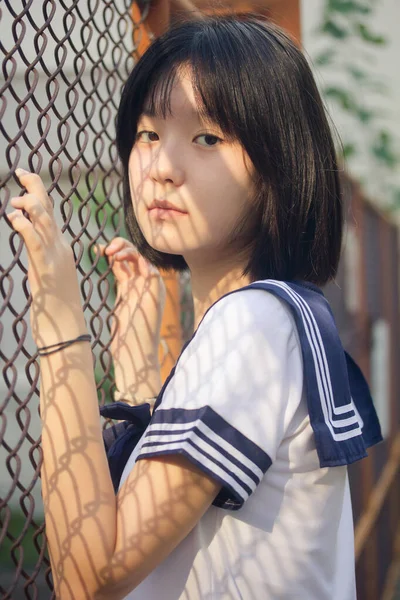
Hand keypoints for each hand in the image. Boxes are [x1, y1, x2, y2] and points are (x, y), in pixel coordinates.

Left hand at [8, 170, 86, 347]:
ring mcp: (56, 258)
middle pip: (49, 211)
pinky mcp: (46, 270)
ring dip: (30, 205)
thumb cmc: (57, 310)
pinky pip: (35, 242)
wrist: (67, 331)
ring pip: (45, 222)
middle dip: (36, 188)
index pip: (50, 214)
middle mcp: (61, 249)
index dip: (39, 193)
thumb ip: (44, 260)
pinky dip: (24, 226)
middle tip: (21, 171)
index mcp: (62, 250)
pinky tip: (13, 216)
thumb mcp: (50, 278)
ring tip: (15, 199)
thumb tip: (36, 251)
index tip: (26, 177)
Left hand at [95, 238, 165, 392]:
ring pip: (143, 258)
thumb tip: (108, 274)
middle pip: (136, 255)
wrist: (136, 355)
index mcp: (134, 288)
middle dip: (121, 246)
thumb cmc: (124, 338)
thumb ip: (118, 289)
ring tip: (111, 251)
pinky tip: (120, 257)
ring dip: (127, 249)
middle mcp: (145, 285)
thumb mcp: (118, 307)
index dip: (114, 251)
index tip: (98, 250)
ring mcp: (152, 288)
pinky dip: (138, 259)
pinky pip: (151, 269)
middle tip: (104, 249)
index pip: (126, 261)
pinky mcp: (155, 293)